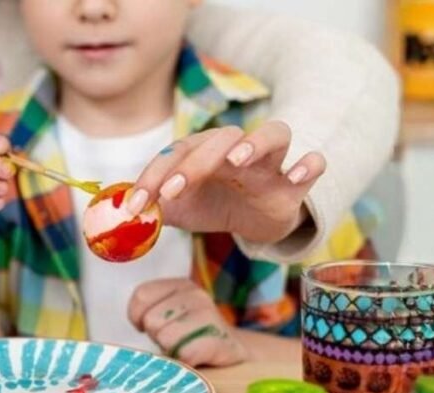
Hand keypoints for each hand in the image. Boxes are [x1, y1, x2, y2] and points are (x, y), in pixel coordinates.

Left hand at [127, 278, 249, 366]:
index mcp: (181, 286)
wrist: (233, 354)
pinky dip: (185, 364)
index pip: (142, 295)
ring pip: (166, 337)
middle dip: (157, 336)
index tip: (148, 327)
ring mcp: (209, 315)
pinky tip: (196, 360)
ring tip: (186, 349)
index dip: (138, 317)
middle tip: (175, 341)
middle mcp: (196, 295)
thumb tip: (130, 329)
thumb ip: (150, 313)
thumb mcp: (170, 316)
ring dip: (171, 350)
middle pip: (151, 320)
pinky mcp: (218, 339)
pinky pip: (184, 354)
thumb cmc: (191, 337)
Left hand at [128, 121, 323, 243]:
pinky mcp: (296, 182)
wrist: (256, 219)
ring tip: (236, 161)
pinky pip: (314, 161)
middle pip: (219, 141)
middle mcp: (237, 148)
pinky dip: (309, 164)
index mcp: (203, 151)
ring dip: (254, 143)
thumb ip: (153, 208)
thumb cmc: (214, 203)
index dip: (152, 177)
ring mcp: (270, 162)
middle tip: (171, 192)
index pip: (176, 153)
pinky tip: (296, 175)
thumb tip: (119, 217)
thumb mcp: (179, 208)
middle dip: (192, 165)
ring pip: (273, 133)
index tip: (134, 205)